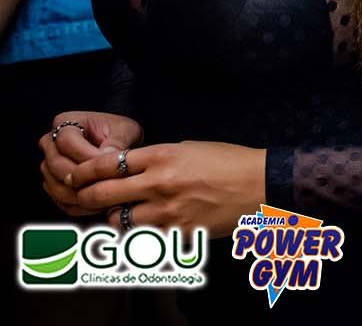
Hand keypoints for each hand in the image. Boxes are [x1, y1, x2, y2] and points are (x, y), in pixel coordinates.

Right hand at [38, 111, 142, 216]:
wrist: (116, 143)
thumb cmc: (119, 133)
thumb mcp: (126, 130)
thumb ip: (117, 140)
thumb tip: (109, 155)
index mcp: (65, 123)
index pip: (67, 141)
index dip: (86, 155)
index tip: (107, 163)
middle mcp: (50, 143)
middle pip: (57, 165)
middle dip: (83, 178)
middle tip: (106, 184)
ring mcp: (48, 165)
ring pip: (55, 185)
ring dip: (78, 195)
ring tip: (104, 197)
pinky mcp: (53, 184)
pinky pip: (59, 200)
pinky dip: (77, 206)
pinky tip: (98, 206)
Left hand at [71, 141, 265, 237]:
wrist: (261, 183)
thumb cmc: (228, 161)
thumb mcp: (189, 147)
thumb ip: (156, 159)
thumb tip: (130, 170)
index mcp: (162, 156)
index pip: (107, 165)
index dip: (84, 172)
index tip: (76, 176)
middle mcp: (159, 184)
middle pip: (103, 194)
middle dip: (86, 196)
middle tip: (83, 197)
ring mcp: (168, 211)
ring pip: (119, 221)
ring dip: (115, 217)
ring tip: (122, 213)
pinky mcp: (179, 233)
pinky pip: (145, 239)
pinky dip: (141, 234)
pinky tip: (147, 228)